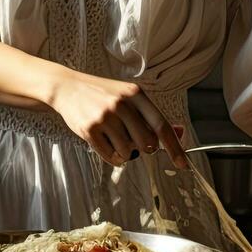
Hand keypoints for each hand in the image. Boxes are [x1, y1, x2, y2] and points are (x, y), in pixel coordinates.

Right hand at [46, 70, 189, 168]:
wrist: (68, 87)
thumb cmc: (103, 94)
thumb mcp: (129, 97)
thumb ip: (152, 116)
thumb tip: (179, 132)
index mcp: (136, 94)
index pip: (161, 126)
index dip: (174, 148)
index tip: (183, 164)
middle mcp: (121, 104)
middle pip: (147, 144)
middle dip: (143, 148)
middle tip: (131, 139)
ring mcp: (105, 117)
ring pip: (128, 152)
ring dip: (124, 152)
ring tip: (114, 137)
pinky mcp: (90, 129)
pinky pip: (110, 156)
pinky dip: (112, 157)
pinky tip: (106, 143)